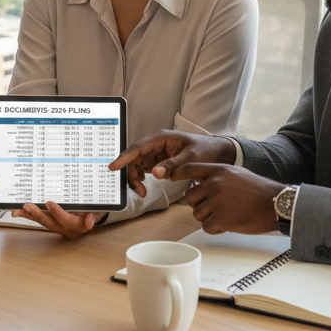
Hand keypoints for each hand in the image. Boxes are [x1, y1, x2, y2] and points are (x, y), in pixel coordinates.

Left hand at [12, 201, 106, 238]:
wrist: (92, 215)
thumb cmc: (94, 211)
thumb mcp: (98, 212)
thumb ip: (94, 216)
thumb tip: (89, 223)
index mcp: (77, 225)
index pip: (66, 220)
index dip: (57, 212)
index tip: (49, 203)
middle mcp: (65, 228)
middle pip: (50, 222)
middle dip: (38, 215)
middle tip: (28, 206)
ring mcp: (57, 225)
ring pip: (42, 221)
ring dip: (29, 216)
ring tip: (18, 211)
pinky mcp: (50, 222)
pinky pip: (38, 219)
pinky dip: (28, 215)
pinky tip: (18, 212)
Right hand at [110, 130, 236, 183]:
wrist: (217, 152)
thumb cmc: (205, 150)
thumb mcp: (190, 158)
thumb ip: (173, 166)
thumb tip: (155, 173)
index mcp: (161, 138)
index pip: (137, 148)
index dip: (124, 158)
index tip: (113, 167)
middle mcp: (155, 144)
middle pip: (134, 158)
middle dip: (131, 174)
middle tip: (140, 191)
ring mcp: (155, 153)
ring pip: (136, 165)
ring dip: (135, 178)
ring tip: (143, 192)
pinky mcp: (158, 161)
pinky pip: (143, 169)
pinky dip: (140, 178)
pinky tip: (144, 186)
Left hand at [164, 163, 283, 234]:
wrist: (275, 204)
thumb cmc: (258, 190)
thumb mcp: (236, 173)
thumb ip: (217, 175)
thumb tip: (199, 182)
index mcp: (218, 170)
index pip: (188, 168)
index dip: (177, 174)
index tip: (171, 178)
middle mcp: (214, 184)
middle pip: (189, 197)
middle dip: (199, 205)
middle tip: (214, 207)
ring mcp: (216, 201)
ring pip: (197, 214)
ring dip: (208, 218)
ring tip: (226, 215)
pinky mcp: (221, 219)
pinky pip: (206, 227)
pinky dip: (215, 228)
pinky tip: (228, 223)